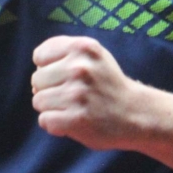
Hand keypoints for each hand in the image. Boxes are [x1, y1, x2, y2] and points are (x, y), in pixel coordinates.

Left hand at [31, 36, 143, 150]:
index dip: (48, 68)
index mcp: (83, 47)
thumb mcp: (91, 55)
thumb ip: (63, 53)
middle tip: (73, 95)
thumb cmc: (106, 84)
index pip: (39, 56)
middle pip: (36, 79)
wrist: (136, 113)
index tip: (65, 76)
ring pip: (38, 101)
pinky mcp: (76, 118)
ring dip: (51, 108)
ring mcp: (78, 94)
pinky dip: (54, 125)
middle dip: (49, 89)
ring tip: (73, 108)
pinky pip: (44, 120)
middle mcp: (80, 67)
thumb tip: (36, 76)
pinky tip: (72, 121)